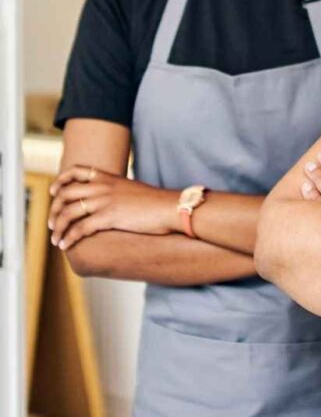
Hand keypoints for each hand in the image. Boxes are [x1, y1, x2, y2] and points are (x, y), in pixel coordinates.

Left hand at [48, 165, 177, 249]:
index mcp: (109, 177)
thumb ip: (116, 191)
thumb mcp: (131, 190)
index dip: (61, 180)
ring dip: (57, 227)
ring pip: (68, 212)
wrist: (171, 207)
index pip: (76, 171)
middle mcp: (103, 187)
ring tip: (56, 239)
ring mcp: (105, 201)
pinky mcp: (109, 217)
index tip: (54, 191)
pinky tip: (66, 245)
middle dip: (54, 209)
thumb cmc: (155, 202)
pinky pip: (80, 228)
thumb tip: (108, 201)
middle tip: (52, 223)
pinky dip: (69, 238)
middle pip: (66, 193)